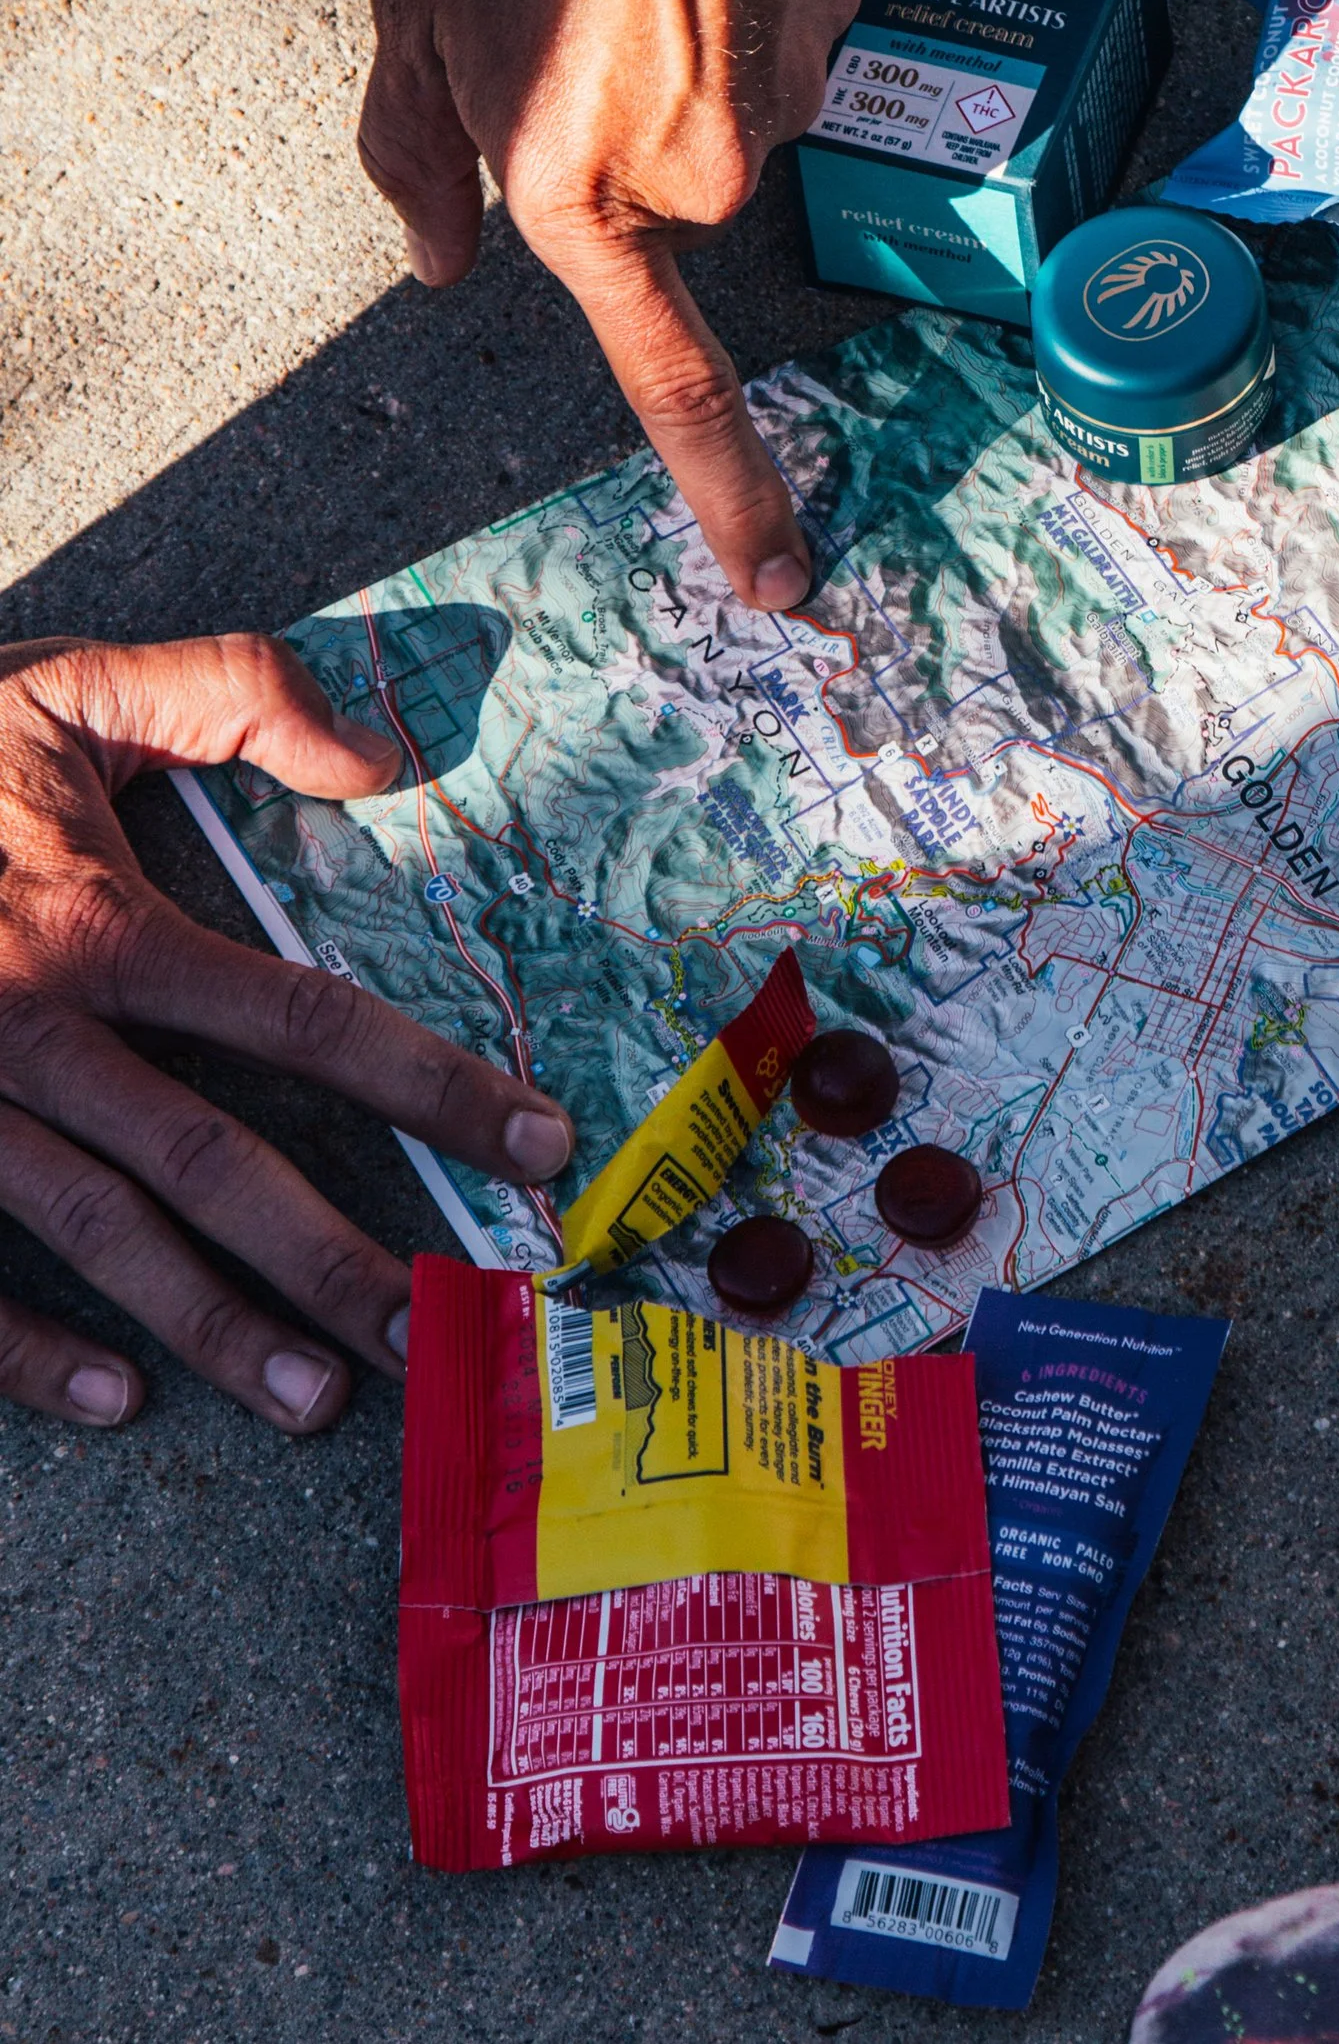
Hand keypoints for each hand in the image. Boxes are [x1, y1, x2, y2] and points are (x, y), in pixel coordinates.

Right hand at [0, 634, 576, 1431]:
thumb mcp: (74, 686)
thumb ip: (235, 691)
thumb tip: (388, 746)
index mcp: (97, 927)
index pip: (304, 1017)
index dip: (433, 1084)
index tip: (541, 1141)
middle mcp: (29, 1028)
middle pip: (209, 1160)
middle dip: (335, 1255)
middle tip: (443, 1331)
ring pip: (98, 1233)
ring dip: (211, 1325)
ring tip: (321, 1397)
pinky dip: (27, 1350)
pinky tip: (115, 1400)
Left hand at [358, 0, 857, 609]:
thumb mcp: (407, 0)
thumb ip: (418, 156)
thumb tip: (442, 257)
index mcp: (581, 173)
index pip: (664, 372)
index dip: (727, 489)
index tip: (774, 573)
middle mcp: (706, 158)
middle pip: (670, 204)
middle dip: (619, 132)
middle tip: (568, 4)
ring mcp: (795, 90)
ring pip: (728, 128)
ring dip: (679, 60)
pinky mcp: (850, 23)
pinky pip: (783, 58)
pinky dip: (740, 8)